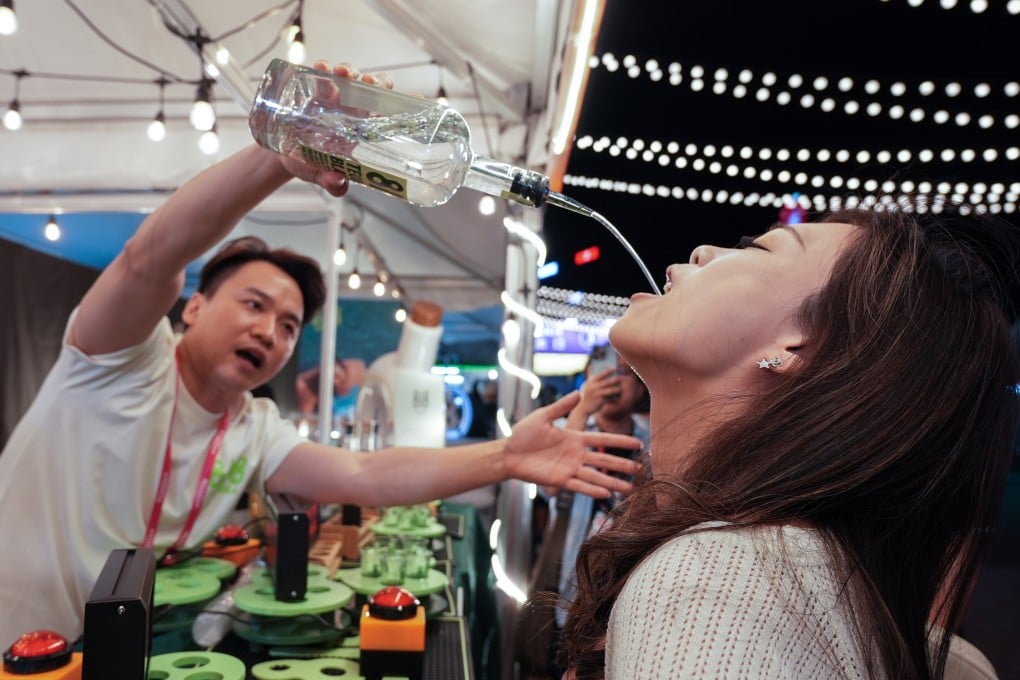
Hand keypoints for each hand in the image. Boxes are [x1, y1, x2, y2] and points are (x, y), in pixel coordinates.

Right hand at [278, 60, 394, 196]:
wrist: (286, 151)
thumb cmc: (311, 162)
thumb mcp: (319, 174)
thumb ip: (331, 182)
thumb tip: (337, 183)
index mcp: (365, 130)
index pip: (391, 115)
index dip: (407, 105)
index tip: (420, 97)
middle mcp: (355, 110)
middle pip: (376, 89)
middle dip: (377, 82)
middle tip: (370, 82)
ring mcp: (337, 97)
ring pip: (352, 76)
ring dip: (350, 70)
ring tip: (342, 73)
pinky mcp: (316, 88)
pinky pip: (323, 73)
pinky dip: (322, 68)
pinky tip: (319, 68)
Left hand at [503, 392, 641, 497]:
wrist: (507, 453)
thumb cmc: (523, 434)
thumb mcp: (543, 416)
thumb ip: (561, 406)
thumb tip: (578, 391)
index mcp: (574, 438)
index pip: (602, 439)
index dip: (620, 441)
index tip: (637, 443)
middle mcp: (575, 455)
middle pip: (603, 460)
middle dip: (622, 465)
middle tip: (641, 470)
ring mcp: (569, 468)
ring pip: (595, 476)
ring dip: (612, 482)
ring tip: (630, 489)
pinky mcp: (559, 480)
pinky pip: (579, 486)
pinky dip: (591, 489)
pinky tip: (605, 494)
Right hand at [575, 367, 621, 418]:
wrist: (584, 408)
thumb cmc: (588, 395)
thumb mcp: (588, 386)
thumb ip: (592, 378)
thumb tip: (596, 369)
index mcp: (590, 382)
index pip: (600, 374)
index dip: (607, 371)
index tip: (614, 368)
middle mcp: (593, 387)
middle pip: (606, 382)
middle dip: (614, 380)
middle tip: (620, 378)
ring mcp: (597, 394)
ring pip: (610, 390)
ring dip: (616, 389)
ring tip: (620, 389)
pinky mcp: (600, 401)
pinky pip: (609, 398)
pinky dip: (614, 397)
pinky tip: (617, 397)